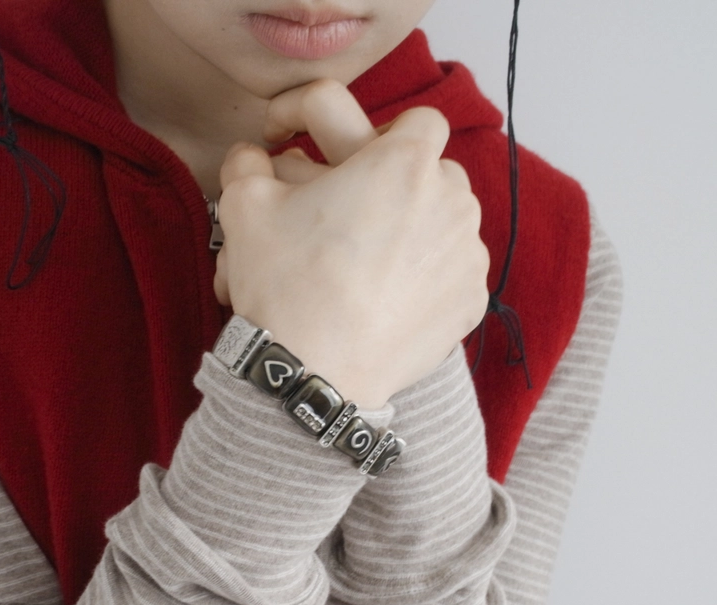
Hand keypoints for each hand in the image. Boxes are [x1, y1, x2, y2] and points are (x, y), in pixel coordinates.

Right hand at [212, 80, 489, 408]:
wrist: (315, 370)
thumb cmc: (284, 282)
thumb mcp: (245, 207)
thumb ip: (248, 163)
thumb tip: (250, 154)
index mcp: (404, 162)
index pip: (420, 121)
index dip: (389, 134)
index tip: (360, 158)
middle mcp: (452, 200)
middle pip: (438, 173)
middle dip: (405, 185)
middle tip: (362, 213)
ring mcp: (468, 254)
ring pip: (450, 223)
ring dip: (419, 230)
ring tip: (376, 259)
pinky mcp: (471, 301)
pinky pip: (454, 275)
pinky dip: (429, 279)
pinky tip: (390, 299)